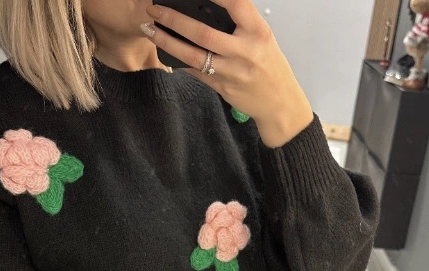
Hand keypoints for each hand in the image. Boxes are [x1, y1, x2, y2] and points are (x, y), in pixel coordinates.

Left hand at [143, 0, 313, 146]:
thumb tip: (208, 6)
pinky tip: (164, 51)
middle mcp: (245, 51)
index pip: (236, 4)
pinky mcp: (222, 87)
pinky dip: (178, 61)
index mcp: (258, 32)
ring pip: (193, 56)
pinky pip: (195, 72)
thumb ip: (239, 23)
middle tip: (154, 10)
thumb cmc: (270, 66)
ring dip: (167, 42)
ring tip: (149, 30)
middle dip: (175, 20)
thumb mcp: (262, 38)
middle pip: (204, 33)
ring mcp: (232, 72)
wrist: (279, 103)